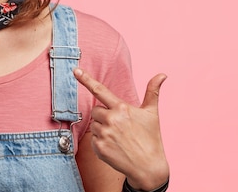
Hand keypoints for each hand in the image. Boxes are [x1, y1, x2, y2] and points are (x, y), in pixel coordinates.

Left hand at [74, 68, 168, 190]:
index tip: (75, 70)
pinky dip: (101, 142)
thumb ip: (153, 91)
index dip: (86, 79)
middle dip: (104, 115)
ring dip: (102, 129)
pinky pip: (93, 139)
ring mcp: (104, 134)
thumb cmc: (151, 138)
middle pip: (96, 110)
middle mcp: (111, 119)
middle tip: (119, 126)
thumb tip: (162, 74)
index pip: (100, 90)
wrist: (149, 167)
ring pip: (93, 124)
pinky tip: (114, 147)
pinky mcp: (99, 148)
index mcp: (122, 108)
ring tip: (118, 138)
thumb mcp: (152, 113)